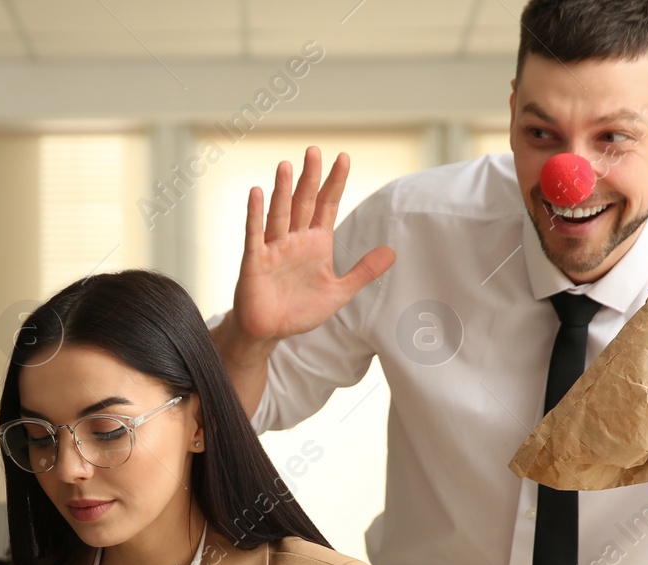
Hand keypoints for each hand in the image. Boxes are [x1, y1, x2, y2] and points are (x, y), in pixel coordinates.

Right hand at [231, 146, 395, 344]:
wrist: (269, 331)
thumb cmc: (300, 310)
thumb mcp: (338, 291)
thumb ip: (363, 271)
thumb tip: (392, 252)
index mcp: (316, 243)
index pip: (327, 205)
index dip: (336, 182)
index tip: (343, 158)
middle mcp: (295, 239)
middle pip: (304, 202)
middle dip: (310, 177)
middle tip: (314, 150)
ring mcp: (273, 247)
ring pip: (280, 213)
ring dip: (283, 190)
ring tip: (286, 165)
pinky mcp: (255, 260)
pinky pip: (255, 233)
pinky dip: (256, 214)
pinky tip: (257, 192)